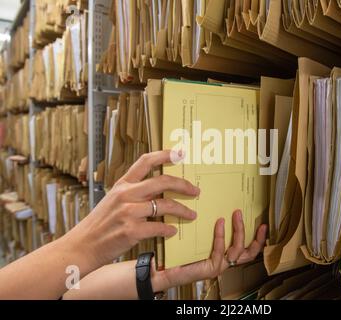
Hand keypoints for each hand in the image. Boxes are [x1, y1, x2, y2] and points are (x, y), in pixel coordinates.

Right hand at [64, 150, 199, 268]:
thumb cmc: (99, 225)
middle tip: (195, 190)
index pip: (145, 161)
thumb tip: (158, 191)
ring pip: (165, 205)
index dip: (165, 154)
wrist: (81, 247)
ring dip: (183, 210)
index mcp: (122, 185)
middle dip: (184, 185)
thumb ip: (133, 193)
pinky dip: (169, 229)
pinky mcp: (131, 231)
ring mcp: (128, 212)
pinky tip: (173, 231)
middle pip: (163, 181)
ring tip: (191, 214)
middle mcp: (126, 195)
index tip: (180, 153)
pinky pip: (159, 227)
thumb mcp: (112, 201)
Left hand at [151, 210, 266, 291]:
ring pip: (237, 250)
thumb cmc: (180, 253)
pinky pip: (220, 250)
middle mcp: (225, 262)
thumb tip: (218, 208)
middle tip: (250, 217)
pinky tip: (219, 223)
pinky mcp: (211, 269)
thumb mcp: (200, 237)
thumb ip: (211, 229)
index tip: (263, 224)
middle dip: (254, 235)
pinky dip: (221, 236)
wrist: (165, 269)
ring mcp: (219, 267)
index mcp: (225, 255)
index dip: (258, 239)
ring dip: (239, 231)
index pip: (248, 249)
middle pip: (249, 252)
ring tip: (236, 214)